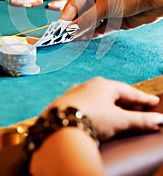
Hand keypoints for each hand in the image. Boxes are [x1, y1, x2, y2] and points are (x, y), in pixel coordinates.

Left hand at [43, 77, 162, 140]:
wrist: (60, 126)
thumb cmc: (91, 118)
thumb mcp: (119, 121)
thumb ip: (140, 120)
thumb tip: (158, 120)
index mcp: (104, 85)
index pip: (129, 91)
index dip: (142, 98)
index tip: (152, 101)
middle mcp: (89, 85)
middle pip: (113, 93)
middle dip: (126, 100)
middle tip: (139, 106)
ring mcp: (75, 93)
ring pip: (97, 97)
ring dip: (109, 105)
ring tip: (118, 112)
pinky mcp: (65, 104)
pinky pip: (85, 104)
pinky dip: (94, 109)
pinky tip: (95, 115)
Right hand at [60, 0, 162, 38]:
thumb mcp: (106, 5)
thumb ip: (87, 19)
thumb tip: (70, 29)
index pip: (73, 3)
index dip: (65, 17)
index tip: (57, 30)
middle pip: (80, 14)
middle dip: (72, 26)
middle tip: (61, 39)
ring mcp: (106, 9)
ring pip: (89, 23)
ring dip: (81, 32)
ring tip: (70, 42)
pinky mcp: (114, 20)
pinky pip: (99, 29)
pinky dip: (92, 34)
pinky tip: (83, 40)